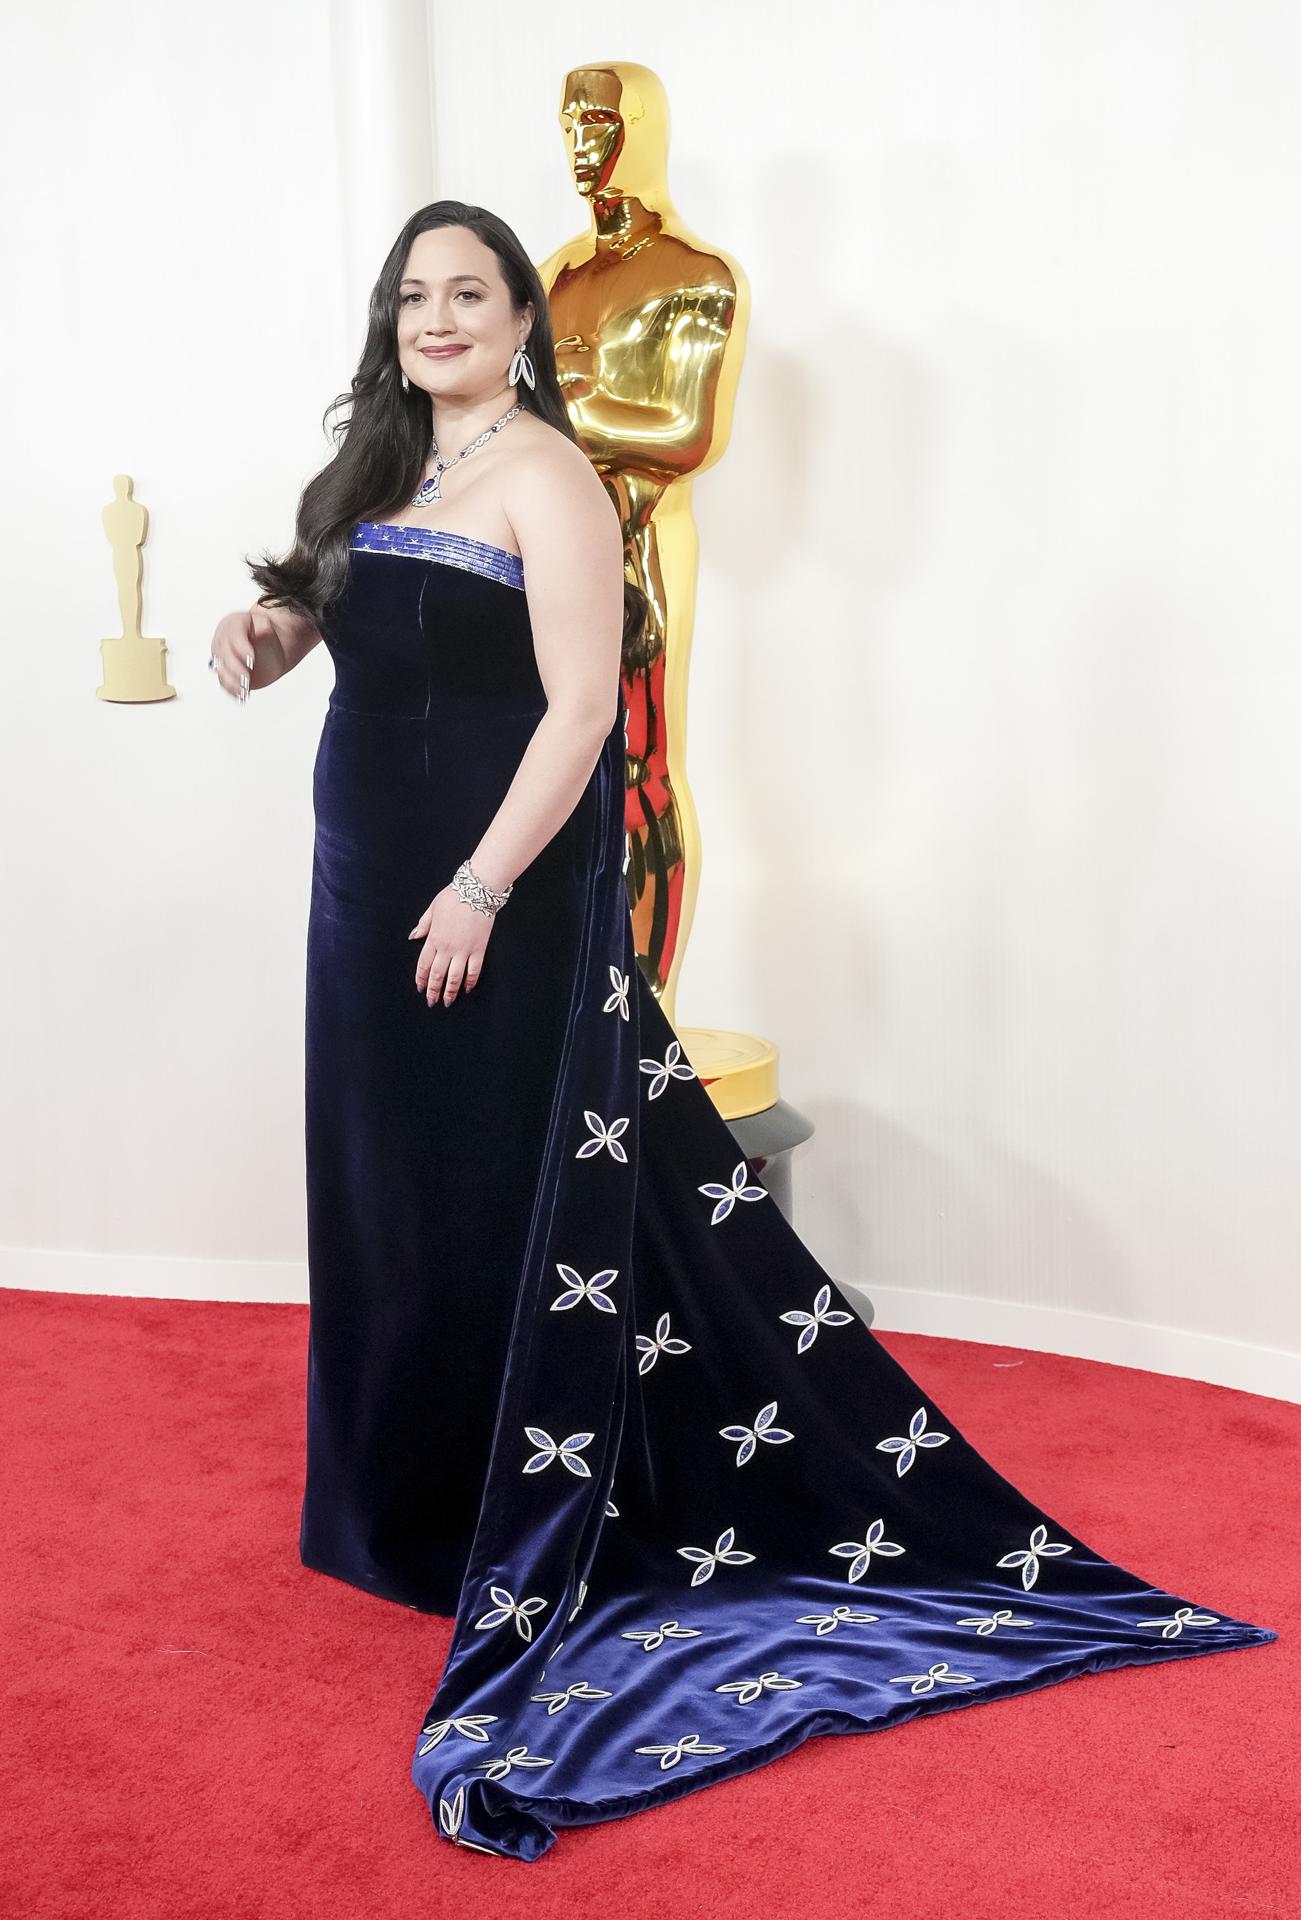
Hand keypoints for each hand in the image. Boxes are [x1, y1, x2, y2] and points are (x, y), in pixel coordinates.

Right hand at [208, 606, 285, 700]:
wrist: (267, 641)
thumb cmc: (265, 631)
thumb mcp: (266, 622)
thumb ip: (264, 625)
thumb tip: (263, 630)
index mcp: (232, 624)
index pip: (233, 636)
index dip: (241, 648)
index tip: (251, 658)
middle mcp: (223, 641)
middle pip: (225, 656)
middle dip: (235, 668)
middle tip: (247, 676)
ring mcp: (222, 657)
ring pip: (222, 670)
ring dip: (232, 681)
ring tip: (243, 688)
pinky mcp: (226, 670)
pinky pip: (224, 681)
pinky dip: (231, 689)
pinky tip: (240, 695)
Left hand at [409, 884, 495, 1005]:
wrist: (476, 891)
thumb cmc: (453, 897)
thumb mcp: (432, 908)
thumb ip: (423, 925)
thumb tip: (414, 936)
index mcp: (433, 938)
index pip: (424, 964)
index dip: (421, 979)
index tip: (420, 988)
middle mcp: (447, 948)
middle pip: (437, 975)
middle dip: (433, 991)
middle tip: (432, 1001)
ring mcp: (463, 950)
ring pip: (454, 977)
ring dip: (450, 992)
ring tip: (448, 1002)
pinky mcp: (478, 949)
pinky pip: (474, 970)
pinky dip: (470, 981)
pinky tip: (467, 988)